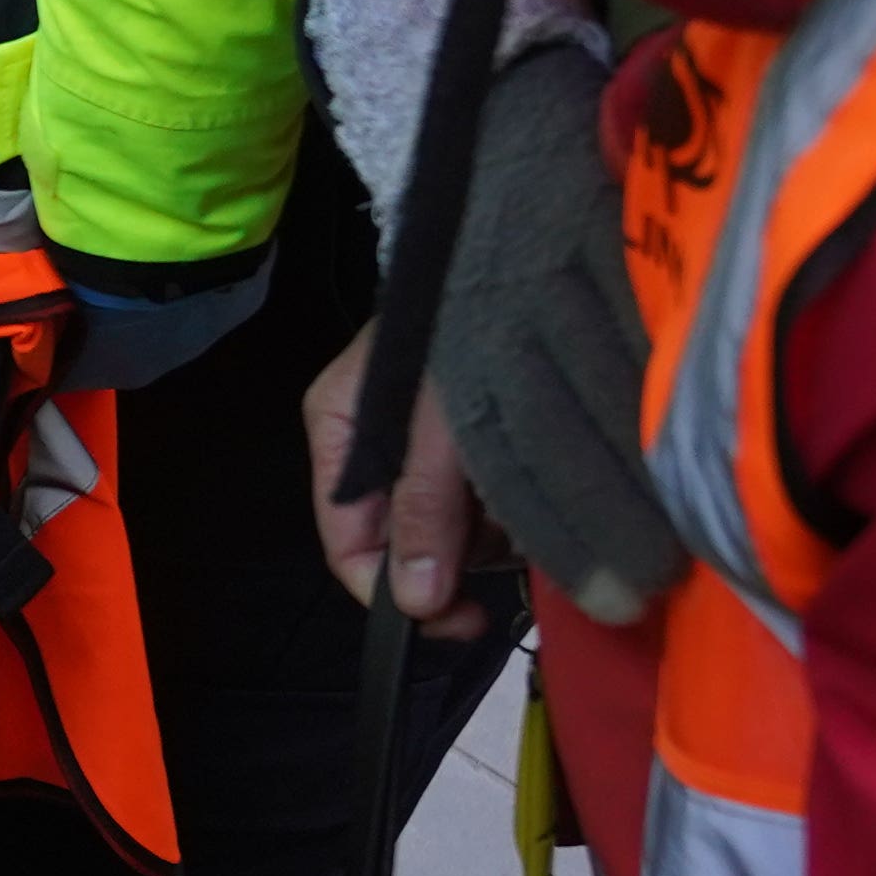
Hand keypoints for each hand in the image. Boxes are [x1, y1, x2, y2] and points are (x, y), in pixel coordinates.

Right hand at [304, 326, 506, 638]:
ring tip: (531, 490)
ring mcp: (419, 442)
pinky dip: (510, 499)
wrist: (513, 254)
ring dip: (492, 527)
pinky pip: (481, 495)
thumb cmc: (463, 331)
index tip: (457, 621)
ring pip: (449, 524)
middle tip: (513, 540)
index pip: (348, 545)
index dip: (393, 594)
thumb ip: (425, 509)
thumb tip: (413, 604)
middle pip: (403, 540)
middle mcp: (371, 446)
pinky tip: (536, 473)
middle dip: (459, 553)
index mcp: (339, 437)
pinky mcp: (464, 434)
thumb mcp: (443, 425)